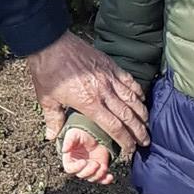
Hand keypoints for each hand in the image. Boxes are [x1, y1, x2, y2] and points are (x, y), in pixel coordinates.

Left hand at [24, 31, 148, 154]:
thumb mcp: (47, 99)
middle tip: (145, 141)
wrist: (50, 43)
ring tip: (147, 124)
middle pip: (128, 116)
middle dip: (139, 131)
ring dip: (142, 113)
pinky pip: (130, 80)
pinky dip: (138, 91)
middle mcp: (104, 92)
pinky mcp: (110, 65)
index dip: (125, 140)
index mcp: (89, 103)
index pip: (114, 127)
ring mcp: (109, 77)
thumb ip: (53, 119)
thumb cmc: (47, 71)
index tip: (130, 150)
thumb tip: (52, 136)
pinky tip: (141, 99)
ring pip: (133, 99)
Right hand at [60, 127, 113, 185]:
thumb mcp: (73, 134)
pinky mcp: (99, 170)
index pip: (70, 169)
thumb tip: (64, 150)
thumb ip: (68, 141)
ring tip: (103, 167)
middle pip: (82, 175)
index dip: (76, 168)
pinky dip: (106, 180)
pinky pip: (102, 179)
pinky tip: (110, 176)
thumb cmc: (81, 135)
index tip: (83, 162)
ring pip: (92, 178)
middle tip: (95, 163)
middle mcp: (79, 167)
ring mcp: (89, 169)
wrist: (95, 135)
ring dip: (98, 174)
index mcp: (70, 160)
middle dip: (89, 171)